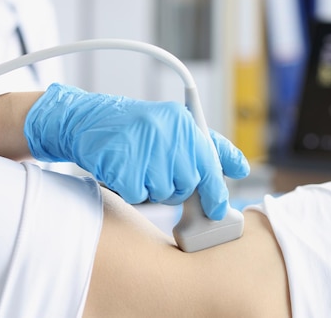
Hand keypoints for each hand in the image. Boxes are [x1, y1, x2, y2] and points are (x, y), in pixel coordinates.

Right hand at [23, 83, 249, 219]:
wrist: (88, 120)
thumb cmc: (137, 129)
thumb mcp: (176, 128)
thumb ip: (209, 147)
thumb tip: (242, 167)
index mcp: (185, 123)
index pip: (210, 164)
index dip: (216, 192)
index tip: (217, 209)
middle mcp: (169, 133)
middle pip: (187, 184)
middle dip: (174, 185)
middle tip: (155, 169)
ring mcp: (147, 149)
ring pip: (164, 193)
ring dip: (151, 188)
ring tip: (138, 165)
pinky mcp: (125, 165)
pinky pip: (139, 195)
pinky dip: (131, 190)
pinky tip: (123, 169)